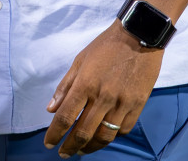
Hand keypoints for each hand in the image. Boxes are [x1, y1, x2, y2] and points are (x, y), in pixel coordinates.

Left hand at [42, 21, 162, 155]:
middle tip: (64, 153)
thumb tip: (51, 109)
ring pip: (105, 135)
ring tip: (82, 150)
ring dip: (91, 147)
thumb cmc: (105, 47)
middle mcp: (103, 97)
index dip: (55, 134)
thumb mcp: (79, 61)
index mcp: (85, 84)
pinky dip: (112, 136)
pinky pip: (124, 129)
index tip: (49, 144)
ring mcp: (123, 103)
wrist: (138, 38)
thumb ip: (65, 86)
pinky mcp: (138, 105)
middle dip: (71, 146)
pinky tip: (103, 137)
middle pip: (84, 131)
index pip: (66, 117)